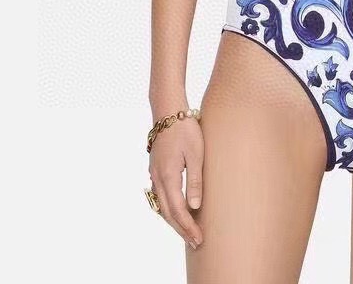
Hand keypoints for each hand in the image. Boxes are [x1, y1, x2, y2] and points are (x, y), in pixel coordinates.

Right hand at [147, 116, 204, 248]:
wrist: (167, 110)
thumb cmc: (185, 129)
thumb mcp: (196, 154)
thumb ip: (195, 180)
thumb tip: (195, 206)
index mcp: (168, 176)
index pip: (177, 211)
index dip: (187, 227)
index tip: (198, 239)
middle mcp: (157, 178)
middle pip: (167, 212)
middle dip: (181, 229)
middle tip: (195, 242)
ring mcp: (154, 173)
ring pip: (161, 205)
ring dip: (174, 220)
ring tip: (187, 230)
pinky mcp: (156, 169)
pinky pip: (160, 195)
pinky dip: (168, 208)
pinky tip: (176, 210)